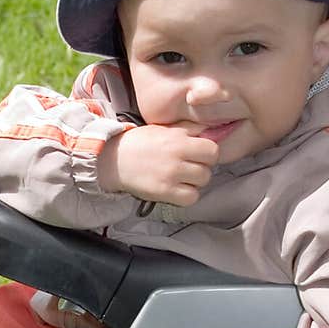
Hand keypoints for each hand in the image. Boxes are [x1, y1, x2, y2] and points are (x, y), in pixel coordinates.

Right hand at [98, 125, 219, 205]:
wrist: (115, 159)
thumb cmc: (140, 143)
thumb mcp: (165, 129)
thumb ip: (189, 130)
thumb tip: (213, 131)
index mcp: (178, 139)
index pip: (212, 150)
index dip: (208, 153)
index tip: (198, 155)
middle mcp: (177, 157)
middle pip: (208, 168)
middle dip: (202, 168)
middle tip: (190, 167)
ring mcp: (171, 176)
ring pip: (202, 183)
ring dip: (195, 182)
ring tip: (183, 178)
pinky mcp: (164, 192)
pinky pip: (191, 198)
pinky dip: (187, 195)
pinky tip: (178, 189)